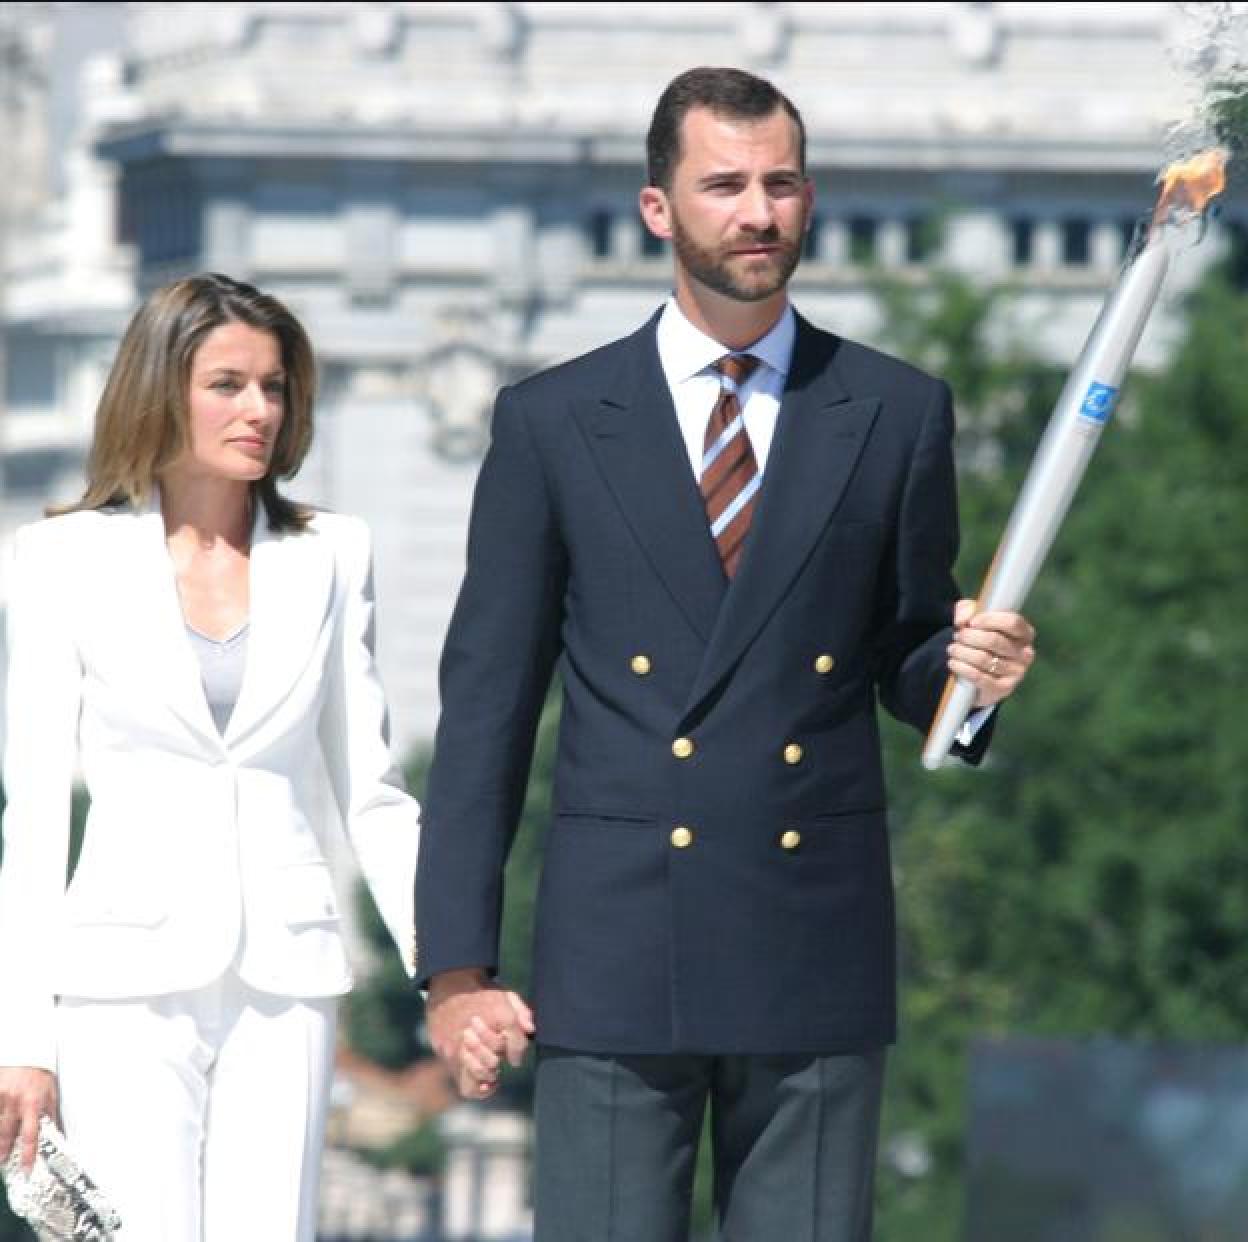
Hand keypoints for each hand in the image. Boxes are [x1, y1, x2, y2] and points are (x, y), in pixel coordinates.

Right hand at [0, 1067, 57, 1172]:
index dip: (29, 1154)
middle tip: (4, 1163)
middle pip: (7, 1134)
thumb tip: (57, 1133)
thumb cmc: (40, 1074)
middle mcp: (16, 1102)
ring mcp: (2, 1098)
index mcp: (33, 1103)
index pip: (31, 1135)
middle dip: (4, 1151)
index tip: (27, 1169)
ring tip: (0, 1154)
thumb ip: (50, 1114)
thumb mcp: (51, 1093)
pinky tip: (0, 1135)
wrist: (27, 1054)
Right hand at [426, 968, 534, 1099]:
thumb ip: (521, 1012)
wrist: (448, 986)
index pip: (515, 1041)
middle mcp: (478, 1028)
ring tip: (490, 1069)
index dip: (517, 1052)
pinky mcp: (447, 1052)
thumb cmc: (481, 992)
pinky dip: (477, 1086)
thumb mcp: (506, 994)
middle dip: (499, 1058)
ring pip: (481, 1070)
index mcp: (496, 1011)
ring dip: (489, 1072)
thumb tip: (530, 1031)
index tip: (515, 1058)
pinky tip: (483, 1083)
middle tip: (497, 1058)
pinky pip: (465, 1081)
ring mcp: (460, 1042)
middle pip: (496, 1056)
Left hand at [947, 601, 1036, 707]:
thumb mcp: (973, 620)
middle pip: (994, 640)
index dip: (989, 620)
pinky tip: (953, 663)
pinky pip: (979, 677)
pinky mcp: (1003, 689)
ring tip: (952, 649)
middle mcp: (1025, 654)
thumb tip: (963, 619)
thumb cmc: (980, 642)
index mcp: (1025, 634)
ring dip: (962, 652)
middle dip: (969, 637)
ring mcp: (1016, 673)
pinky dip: (962, 668)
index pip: (1012, 622)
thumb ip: (968, 610)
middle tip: (957, 637)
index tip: (971, 622)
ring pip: (983, 659)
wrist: (978, 677)